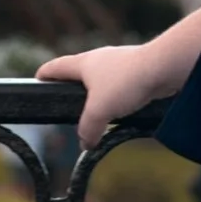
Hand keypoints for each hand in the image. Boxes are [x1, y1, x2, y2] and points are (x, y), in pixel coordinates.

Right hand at [36, 10, 200, 148]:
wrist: (163, 68)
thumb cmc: (126, 82)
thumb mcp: (99, 111)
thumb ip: (88, 128)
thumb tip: (85, 142)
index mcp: (83, 63)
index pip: (56, 67)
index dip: (45, 74)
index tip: (37, 80)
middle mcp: (100, 59)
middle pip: (79, 71)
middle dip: (74, 86)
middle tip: (70, 102)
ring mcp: (120, 63)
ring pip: (103, 79)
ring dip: (100, 93)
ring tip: (100, 112)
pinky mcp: (138, 70)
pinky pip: (122, 84)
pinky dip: (119, 96)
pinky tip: (125, 109)